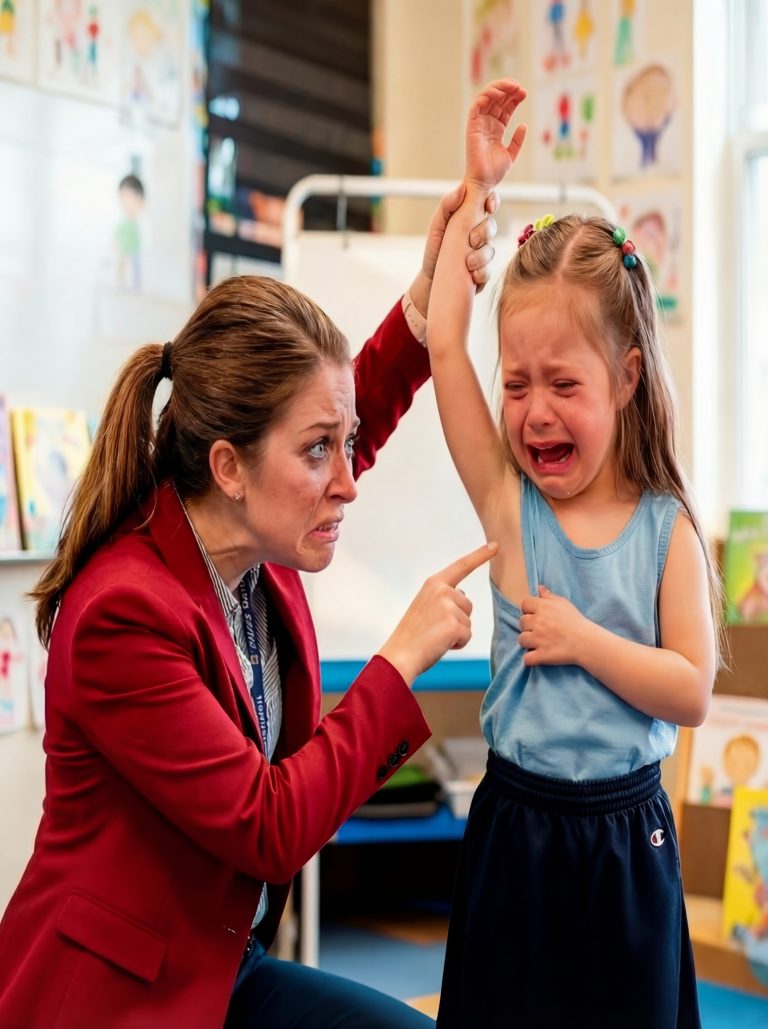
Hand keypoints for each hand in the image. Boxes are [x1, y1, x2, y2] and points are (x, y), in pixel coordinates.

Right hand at [378, 541, 497, 685]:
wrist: (400, 655)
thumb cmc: (413, 635)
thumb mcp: (425, 605)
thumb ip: (444, 596)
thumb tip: (463, 595)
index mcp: (433, 583)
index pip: (462, 566)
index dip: (480, 555)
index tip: (496, 545)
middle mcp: (441, 590)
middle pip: (467, 605)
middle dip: (457, 620)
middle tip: (433, 629)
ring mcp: (448, 606)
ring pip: (468, 621)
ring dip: (456, 633)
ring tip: (435, 636)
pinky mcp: (454, 624)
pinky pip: (467, 635)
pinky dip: (457, 644)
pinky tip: (440, 644)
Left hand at [415, 184, 498, 308]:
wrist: (431, 279)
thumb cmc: (436, 247)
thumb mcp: (437, 225)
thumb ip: (447, 205)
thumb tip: (461, 188)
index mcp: (470, 218)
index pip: (488, 203)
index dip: (492, 201)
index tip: (488, 206)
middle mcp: (479, 234)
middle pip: (492, 226)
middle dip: (484, 232)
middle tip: (471, 240)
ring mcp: (482, 253)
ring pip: (491, 250)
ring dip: (480, 256)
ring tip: (468, 263)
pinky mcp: (482, 272)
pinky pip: (488, 271)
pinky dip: (480, 272)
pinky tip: (471, 275)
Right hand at [466, 78, 526, 193]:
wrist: (484, 182)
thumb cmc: (494, 172)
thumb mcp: (512, 154)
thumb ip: (517, 140)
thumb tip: (523, 125)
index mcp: (496, 128)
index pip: (505, 107)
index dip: (514, 98)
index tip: (524, 93)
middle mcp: (487, 123)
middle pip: (497, 99)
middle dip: (508, 90)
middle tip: (519, 87)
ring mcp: (479, 124)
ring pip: (486, 98)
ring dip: (499, 88)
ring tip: (512, 86)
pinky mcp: (471, 126)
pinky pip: (476, 106)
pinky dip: (486, 96)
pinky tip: (498, 93)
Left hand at [518, 586, 588, 666]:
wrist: (587, 642)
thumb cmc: (576, 621)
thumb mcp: (564, 603)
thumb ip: (549, 596)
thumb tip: (539, 588)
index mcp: (542, 608)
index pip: (524, 604)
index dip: (529, 610)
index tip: (537, 615)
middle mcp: (538, 622)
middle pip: (522, 622)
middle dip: (529, 626)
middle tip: (540, 630)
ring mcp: (538, 639)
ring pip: (521, 640)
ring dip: (528, 642)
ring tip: (539, 643)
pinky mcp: (541, 655)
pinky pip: (527, 659)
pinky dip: (530, 659)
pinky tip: (538, 656)